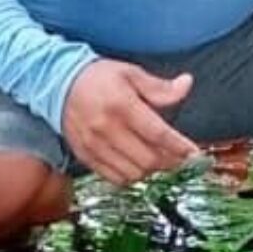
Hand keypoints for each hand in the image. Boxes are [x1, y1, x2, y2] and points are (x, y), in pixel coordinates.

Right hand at [60, 60, 197, 185]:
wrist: (58, 84)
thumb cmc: (98, 78)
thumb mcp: (131, 73)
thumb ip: (160, 87)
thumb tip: (187, 84)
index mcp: (121, 105)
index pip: (158, 134)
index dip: (180, 147)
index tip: (194, 154)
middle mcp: (106, 128)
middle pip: (148, 159)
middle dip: (170, 161)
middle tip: (179, 157)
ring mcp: (94, 145)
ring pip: (133, 173)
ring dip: (152, 171)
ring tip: (159, 160)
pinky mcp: (86, 156)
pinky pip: (114, 178)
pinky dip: (132, 177)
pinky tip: (139, 165)